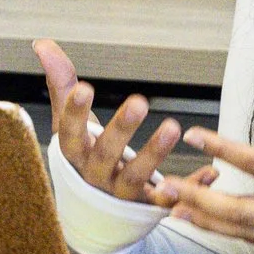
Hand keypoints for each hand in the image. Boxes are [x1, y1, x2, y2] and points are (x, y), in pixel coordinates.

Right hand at [33, 38, 214, 202]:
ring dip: (155, 153)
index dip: (74, 113)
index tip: (84, 88)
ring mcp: (121, 194)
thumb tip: (42, 43)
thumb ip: (62, 84)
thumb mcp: (71, 123)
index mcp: (75, 154)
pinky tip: (211, 170)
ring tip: (174, 126)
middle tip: (139, 101)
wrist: (95, 210)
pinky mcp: (148, 206)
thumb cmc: (85, 154)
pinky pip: (170, 199)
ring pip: (137, 177)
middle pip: (106, 155)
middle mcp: (96, 176)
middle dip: (121, 129)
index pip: (69, 134)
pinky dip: (191, 186)